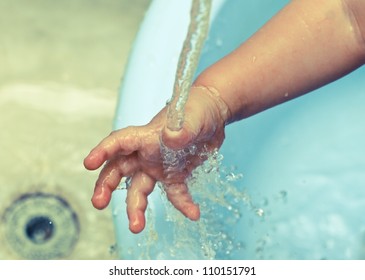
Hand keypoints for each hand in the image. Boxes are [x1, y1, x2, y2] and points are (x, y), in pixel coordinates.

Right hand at [83, 86, 228, 232]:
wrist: (213, 115)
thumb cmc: (198, 109)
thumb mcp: (193, 117)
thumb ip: (182, 129)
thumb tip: (171, 138)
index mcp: (147, 136)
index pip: (120, 142)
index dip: (103, 151)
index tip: (89, 163)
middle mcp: (147, 153)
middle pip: (119, 170)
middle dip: (106, 186)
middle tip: (99, 202)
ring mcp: (159, 166)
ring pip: (139, 189)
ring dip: (136, 207)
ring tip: (136, 227)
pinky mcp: (175, 175)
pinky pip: (175, 194)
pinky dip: (183, 205)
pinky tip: (193, 213)